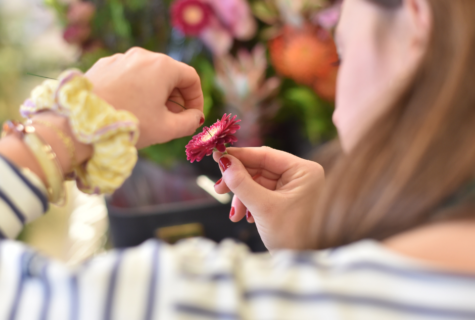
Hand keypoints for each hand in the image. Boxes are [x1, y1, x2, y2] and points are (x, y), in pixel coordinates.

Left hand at [85, 47, 204, 148]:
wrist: (81, 124)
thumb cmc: (129, 124)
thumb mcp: (167, 129)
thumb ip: (189, 122)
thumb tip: (195, 117)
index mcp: (163, 67)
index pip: (191, 78)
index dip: (197, 98)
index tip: (192, 116)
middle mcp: (143, 56)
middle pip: (170, 74)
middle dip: (177, 97)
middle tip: (174, 118)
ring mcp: (121, 58)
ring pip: (149, 74)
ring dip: (157, 93)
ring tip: (151, 115)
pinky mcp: (104, 65)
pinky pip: (129, 75)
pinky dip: (136, 89)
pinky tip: (130, 107)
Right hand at [213, 147, 324, 250]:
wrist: (302, 263)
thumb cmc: (292, 236)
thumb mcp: (263, 207)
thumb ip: (241, 183)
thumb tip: (224, 161)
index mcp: (304, 170)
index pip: (266, 155)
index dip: (239, 156)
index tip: (217, 156)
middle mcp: (301, 175)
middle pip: (260, 168)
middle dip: (239, 182)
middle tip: (219, 189)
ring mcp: (294, 188)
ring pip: (258, 183)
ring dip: (243, 197)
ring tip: (235, 214)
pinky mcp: (287, 201)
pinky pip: (263, 194)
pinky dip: (250, 203)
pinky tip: (246, 217)